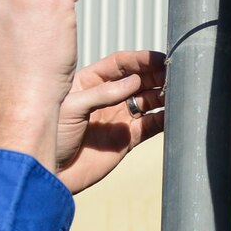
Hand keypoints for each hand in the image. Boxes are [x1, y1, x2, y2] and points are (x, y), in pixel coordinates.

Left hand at [55, 49, 164, 193]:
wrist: (51, 173)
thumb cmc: (52, 135)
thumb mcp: (72, 107)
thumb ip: (103, 94)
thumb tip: (135, 81)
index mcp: (90, 83)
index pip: (120, 64)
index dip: (140, 60)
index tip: (159, 58)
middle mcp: (107, 98)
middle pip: (138, 79)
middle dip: (156, 75)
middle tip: (175, 73)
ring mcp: (118, 118)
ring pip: (148, 100)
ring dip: (163, 95)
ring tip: (179, 91)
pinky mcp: (127, 140)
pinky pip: (151, 125)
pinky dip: (165, 118)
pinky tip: (176, 113)